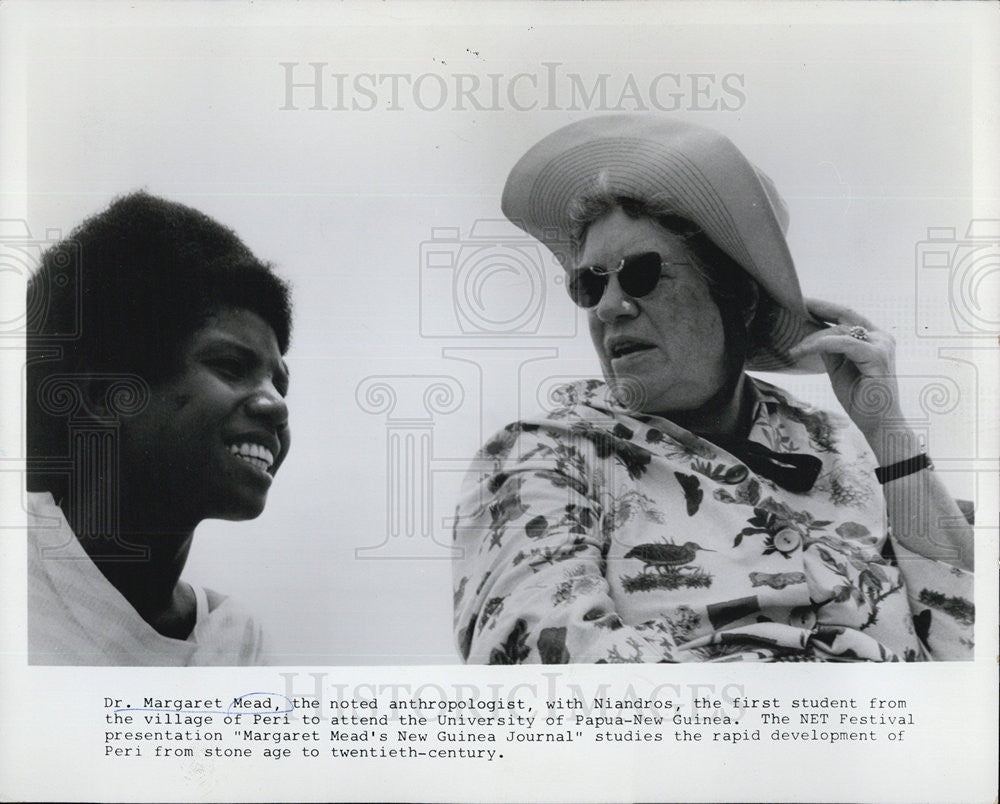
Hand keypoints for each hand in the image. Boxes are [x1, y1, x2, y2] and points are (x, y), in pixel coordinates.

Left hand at [788, 299, 903, 444]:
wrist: (879, 424)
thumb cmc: (860, 399)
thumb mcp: (839, 369)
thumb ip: (830, 350)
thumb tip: (810, 333)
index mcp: (875, 339)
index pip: (847, 316)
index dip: (824, 308)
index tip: (802, 303)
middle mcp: (881, 338)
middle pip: (845, 315)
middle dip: (818, 308)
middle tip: (794, 305)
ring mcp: (881, 346)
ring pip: (840, 331)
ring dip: (813, 338)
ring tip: (795, 350)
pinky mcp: (877, 356)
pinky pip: (843, 344)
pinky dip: (820, 345)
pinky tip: (803, 351)